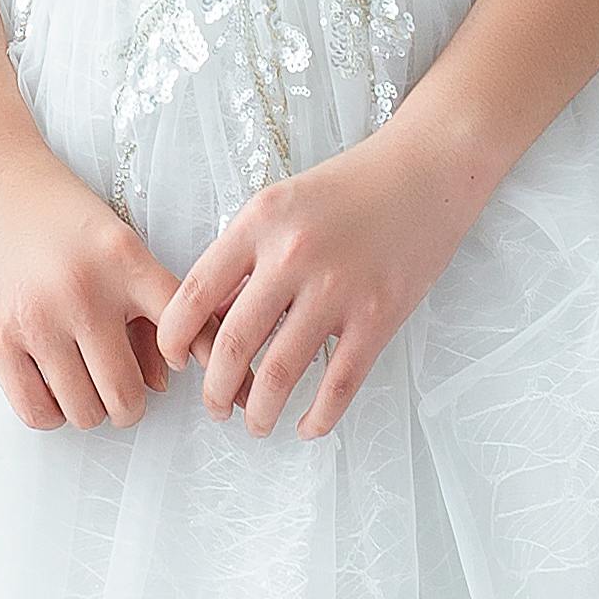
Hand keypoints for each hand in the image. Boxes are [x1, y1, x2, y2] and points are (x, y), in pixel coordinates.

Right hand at [0, 135, 178, 432]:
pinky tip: (52, 386)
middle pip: (127, 394)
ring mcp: (37, 318)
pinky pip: (37, 412)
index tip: (180, 363)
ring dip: (91, 408)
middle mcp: (84, 292)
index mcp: (125, 260)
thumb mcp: (117, 243)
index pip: (182, 329)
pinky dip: (53, 412)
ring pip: (85, 412)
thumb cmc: (61, 215)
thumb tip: (162, 382)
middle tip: (121, 386)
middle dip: (130, 403)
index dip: (193, 360)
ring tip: (84, 383)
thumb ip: (146, 307)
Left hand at [155, 122, 489, 440]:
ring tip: (255, 424)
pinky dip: (319, 416)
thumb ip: (243, 258)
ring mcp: (339, 288)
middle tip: (214, 407)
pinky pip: (340, 382)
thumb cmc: (347, 188)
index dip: (174, 338)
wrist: (425, 172)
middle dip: (215, 389)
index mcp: (258, 223)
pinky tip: (307, 426)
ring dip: (260, 411)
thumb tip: (207, 320)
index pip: (194, 294)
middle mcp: (293, 255)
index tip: (174, 359)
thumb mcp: (279, 205)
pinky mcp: (380, 314)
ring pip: (281, 372)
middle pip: (233, 343)